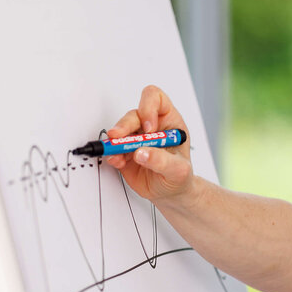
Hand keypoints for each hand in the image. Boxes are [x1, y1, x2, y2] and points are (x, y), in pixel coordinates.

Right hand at [103, 85, 194, 202]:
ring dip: (115, 141)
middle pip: (133, 115)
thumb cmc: (179, 176)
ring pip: (120, 130)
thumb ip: (162, 161)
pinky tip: (118, 162)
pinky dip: (112, 155)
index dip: (148, 107)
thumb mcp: (179, 170)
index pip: (156, 99)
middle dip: (124, 125)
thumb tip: (141, 152)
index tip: (149, 128)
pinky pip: (112, 149)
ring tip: (117, 154)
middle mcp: (150, 127)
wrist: (170, 192)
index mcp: (169, 122)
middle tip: (118, 137)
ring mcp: (135, 139)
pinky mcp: (123, 152)